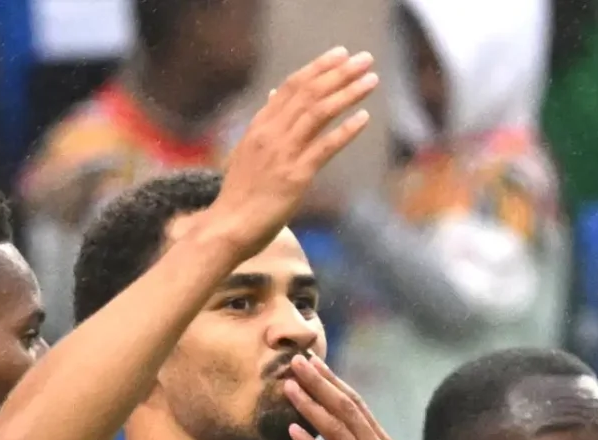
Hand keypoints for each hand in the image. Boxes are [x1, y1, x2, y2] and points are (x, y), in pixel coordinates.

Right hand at [205, 49, 377, 252]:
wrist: (227, 227)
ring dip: (347, 93)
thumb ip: (265, 124)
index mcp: (260, 126)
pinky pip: (323, 147)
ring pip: (317, 113)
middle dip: (338, 73)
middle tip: (364, 59)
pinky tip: (364, 118)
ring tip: (371, 80)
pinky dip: (344, 131)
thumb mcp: (248, 152)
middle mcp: (270, 134)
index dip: (317, 68)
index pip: (292, 87)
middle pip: (308, 93)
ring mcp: (282, 153)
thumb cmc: (240, 195)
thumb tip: (275, 96)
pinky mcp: (295, 176)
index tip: (339, 54)